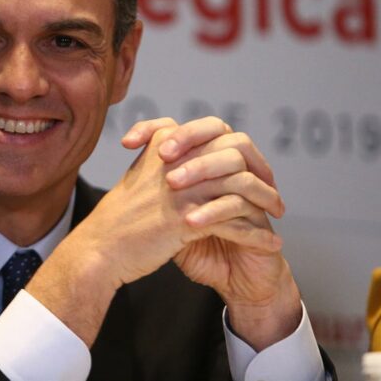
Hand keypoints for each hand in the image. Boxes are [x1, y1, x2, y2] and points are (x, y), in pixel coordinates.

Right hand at [26, 116, 278, 344]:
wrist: (101, 248)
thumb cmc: (120, 217)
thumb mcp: (140, 175)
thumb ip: (163, 159)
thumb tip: (190, 153)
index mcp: (164, 146)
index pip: (216, 133)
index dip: (243, 151)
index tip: (258, 169)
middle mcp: (175, 163)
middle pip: (234, 157)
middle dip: (261, 175)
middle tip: (276, 194)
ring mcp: (181, 191)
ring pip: (240, 187)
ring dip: (265, 201)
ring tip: (279, 215)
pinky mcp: (186, 220)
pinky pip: (235, 223)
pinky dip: (257, 234)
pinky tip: (271, 242)